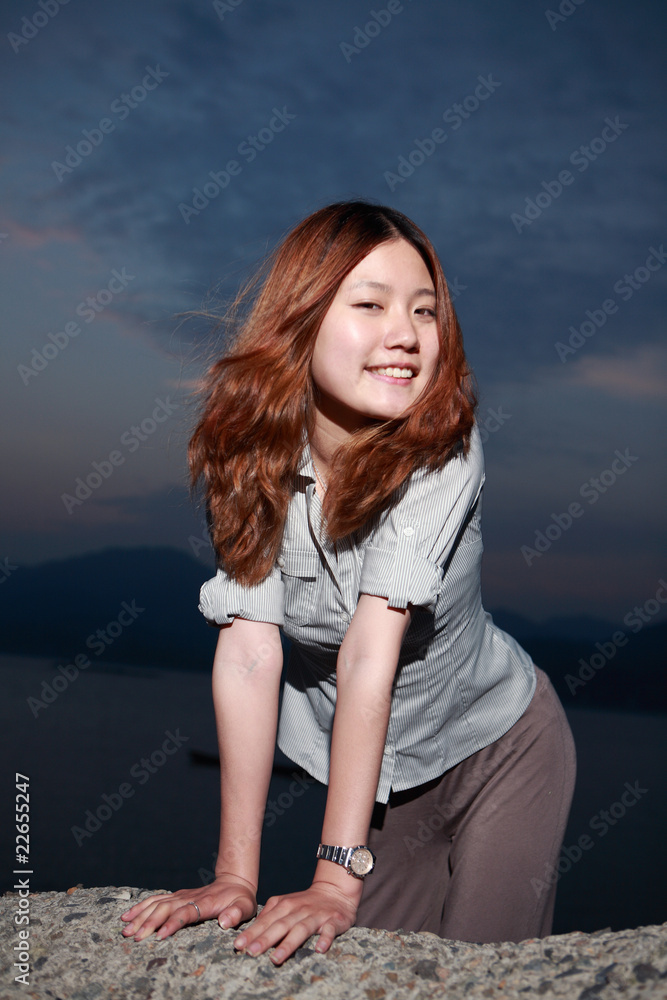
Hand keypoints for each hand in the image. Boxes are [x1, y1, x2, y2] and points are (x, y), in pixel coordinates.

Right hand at [120, 874, 256, 941]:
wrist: (234, 882)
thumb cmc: (240, 899)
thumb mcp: (245, 907)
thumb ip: (236, 914)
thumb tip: (224, 922)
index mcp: (205, 903)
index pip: (186, 913)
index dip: (173, 923)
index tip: (160, 935)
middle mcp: (189, 897)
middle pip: (165, 908)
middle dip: (149, 923)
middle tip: (135, 937)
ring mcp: (181, 895)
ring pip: (157, 904)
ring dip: (141, 916)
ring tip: (126, 929)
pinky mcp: (176, 896)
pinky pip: (155, 900)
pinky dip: (141, 907)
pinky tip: (128, 916)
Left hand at [234, 879, 358, 965]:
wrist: (335, 891)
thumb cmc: (306, 903)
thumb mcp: (286, 904)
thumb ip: (270, 915)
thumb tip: (251, 932)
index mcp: (285, 905)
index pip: (266, 921)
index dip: (252, 933)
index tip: (238, 944)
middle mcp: (299, 910)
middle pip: (280, 925)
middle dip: (265, 939)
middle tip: (250, 952)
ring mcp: (316, 915)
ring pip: (301, 929)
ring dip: (288, 943)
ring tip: (276, 958)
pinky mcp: (333, 920)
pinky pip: (329, 930)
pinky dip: (325, 939)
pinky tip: (319, 949)